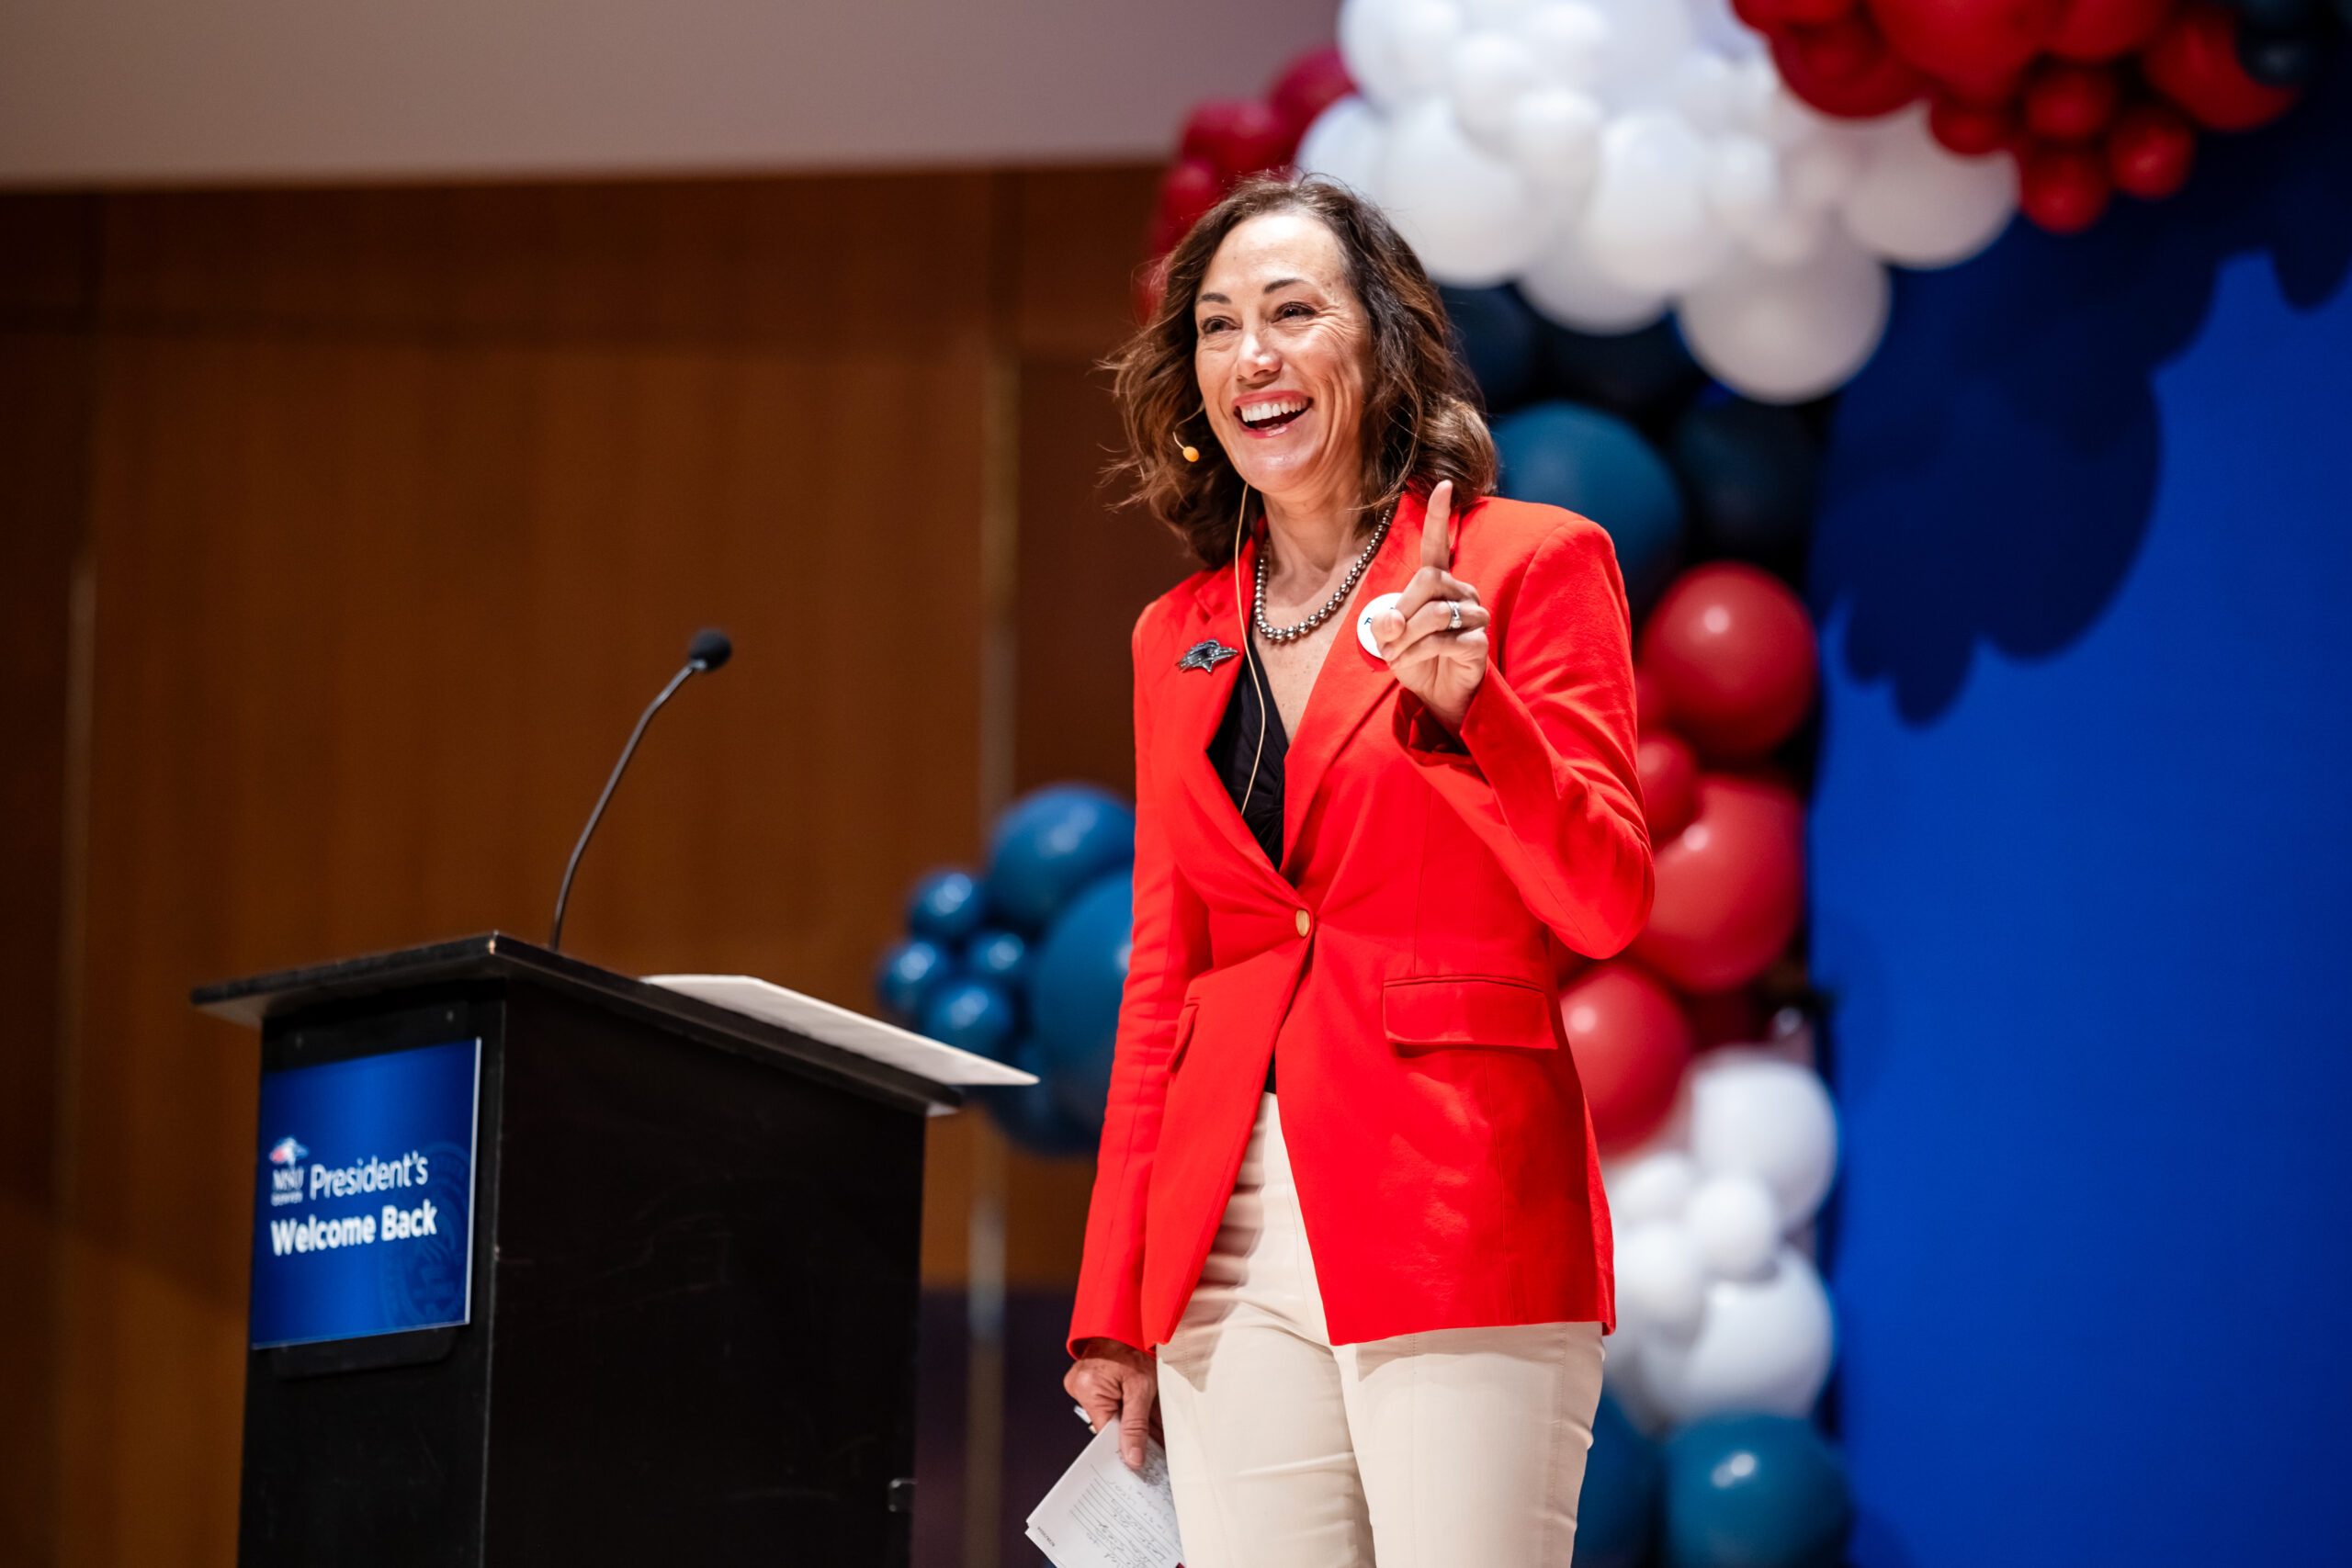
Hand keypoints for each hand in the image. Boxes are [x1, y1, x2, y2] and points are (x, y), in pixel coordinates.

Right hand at [1064, 1337, 1161, 1471]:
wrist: (1131, 1317)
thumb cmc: (1135, 1343)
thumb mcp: (1142, 1387)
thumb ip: (1136, 1425)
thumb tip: (1132, 1458)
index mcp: (1088, 1389)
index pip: (1106, 1433)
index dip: (1126, 1447)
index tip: (1144, 1462)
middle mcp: (1080, 1387)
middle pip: (1109, 1424)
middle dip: (1134, 1434)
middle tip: (1157, 1447)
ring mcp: (1083, 1383)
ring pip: (1112, 1414)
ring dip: (1134, 1422)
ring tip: (1157, 1431)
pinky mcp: (1091, 1380)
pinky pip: (1110, 1402)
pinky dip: (1128, 1408)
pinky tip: (1148, 1419)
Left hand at [1371, 480, 1489, 730]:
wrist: (1436, 695)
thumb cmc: (1415, 659)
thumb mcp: (1389, 640)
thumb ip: (1385, 624)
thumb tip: (1393, 620)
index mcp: (1438, 583)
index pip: (1437, 545)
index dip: (1438, 516)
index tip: (1442, 485)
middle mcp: (1460, 592)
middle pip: (1429, 581)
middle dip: (1402, 612)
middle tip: (1390, 640)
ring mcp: (1473, 616)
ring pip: (1437, 612)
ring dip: (1408, 637)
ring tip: (1398, 654)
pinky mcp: (1478, 642)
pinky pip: (1445, 639)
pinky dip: (1419, 652)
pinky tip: (1413, 662)